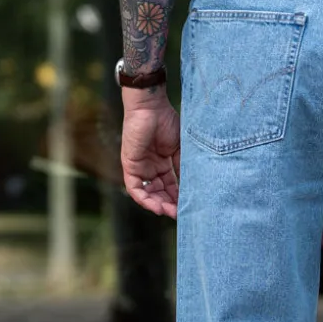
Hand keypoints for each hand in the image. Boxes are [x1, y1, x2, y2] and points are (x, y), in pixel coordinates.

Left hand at [120, 86, 180, 217]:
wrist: (151, 107)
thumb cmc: (167, 122)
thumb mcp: (180, 149)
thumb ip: (183, 168)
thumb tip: (193, 188)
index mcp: (163, 164)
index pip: (171, 187)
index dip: (179, 199)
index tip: (190, 208)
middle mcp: (150, 168)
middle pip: (160, 193)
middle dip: (170, 205)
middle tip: (181, 214)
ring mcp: (139, 168)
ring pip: (147, 194)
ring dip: (158, 205)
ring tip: (170, 212)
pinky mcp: (130, 166)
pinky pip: (135, 189)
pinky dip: (145, 200)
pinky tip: (157, 207)